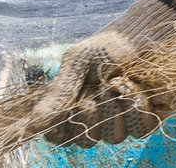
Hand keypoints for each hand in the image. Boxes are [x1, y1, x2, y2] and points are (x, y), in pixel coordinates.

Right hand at [31, 0, 175, 146]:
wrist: (145, 34)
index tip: (76, 99)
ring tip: (123, 80)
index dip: (66, 123)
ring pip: (114, 137)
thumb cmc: (107, 46)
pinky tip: (140, 89)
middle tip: (103, 83)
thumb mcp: (78, 64)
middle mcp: (91, 120)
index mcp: (69, 107)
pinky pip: (140, 130)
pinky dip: (141, 107)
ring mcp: (117, 122)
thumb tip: (30, 128)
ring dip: (120, 105)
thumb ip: (58, 95)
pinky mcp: (141, 119)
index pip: (58, 137)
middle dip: (96, 108)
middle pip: (87, 140)